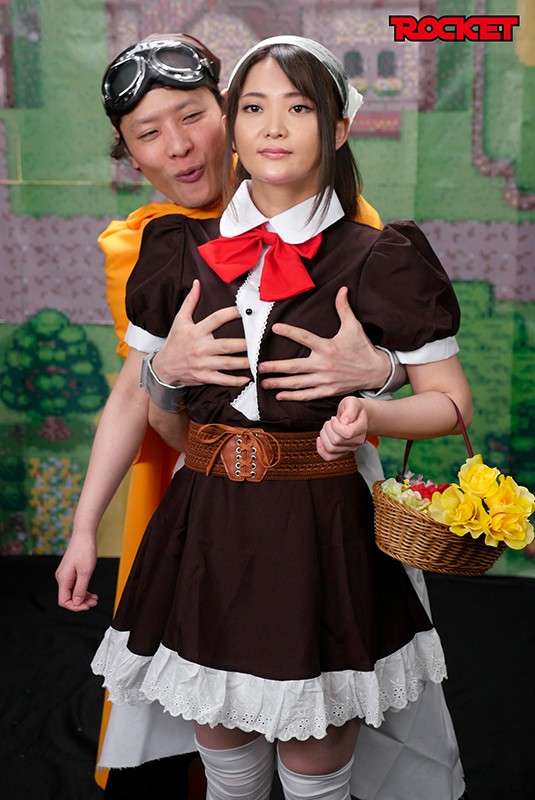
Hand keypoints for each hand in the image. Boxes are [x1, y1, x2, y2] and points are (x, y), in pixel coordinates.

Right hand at [55, 533, 97, 611]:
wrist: (84, 534)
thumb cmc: (84, 550)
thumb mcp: (85, 572)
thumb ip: (80, 589)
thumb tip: (77, 602)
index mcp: (63, 579)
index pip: (64, 601)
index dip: (75, 607)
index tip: (87, 606)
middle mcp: (62, 577)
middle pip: (68, 597)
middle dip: (81, 602)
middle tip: (94, 602)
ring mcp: (65, 574)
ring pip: (72, 592)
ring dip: (83, 597)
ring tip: (95, 599)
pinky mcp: (70, 571)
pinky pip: (75, 585)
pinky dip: (83, 589)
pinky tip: (91, 592)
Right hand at [152, 279, 249, 386]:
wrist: (163, 367)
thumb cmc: (174, 342)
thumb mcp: (180, 320)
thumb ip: (190, 302)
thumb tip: (196, 283)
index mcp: (196, 331)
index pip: (217, 319)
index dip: (232, 313)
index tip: (245, 311)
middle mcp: (200, 347)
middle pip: (227, 345)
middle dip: (244, 344)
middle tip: (259, 340)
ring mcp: (202, 364)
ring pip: (227, 363)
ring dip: (244, 362)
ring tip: (258, 359)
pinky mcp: (203, 377)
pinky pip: (222, 379)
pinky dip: (235, 380)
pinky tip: (247, 378)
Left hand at [257, 287, 390, 400]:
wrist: (377, 372)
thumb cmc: (362, 348)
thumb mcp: (354, 327)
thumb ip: (344, 309)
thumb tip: (342, 289)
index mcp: (328, 347)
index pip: (305, 338)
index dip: (290, 332)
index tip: (275, 328)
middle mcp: (324, 365)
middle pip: (294, 367)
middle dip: (275, 367)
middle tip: (259, 367)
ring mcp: (325, 380)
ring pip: (297, 383)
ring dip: (279, 383)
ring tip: (264, 383)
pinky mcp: (328, 391)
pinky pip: (307, 395)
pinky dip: (293, 396)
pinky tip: (279, 395)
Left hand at [317, 396, 367, 460]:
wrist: (355, 415)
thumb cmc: (352, 408)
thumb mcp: (352, 402)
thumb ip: (350, 410)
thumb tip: (344, 421)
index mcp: (362, 428)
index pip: (347, 434)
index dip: (336, 426)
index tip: (334, 418)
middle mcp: (358, 441)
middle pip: (336, 441)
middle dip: (327, 428)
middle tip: (330, 421)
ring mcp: (350, 448)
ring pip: (331, 448)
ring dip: (324, 436)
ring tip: (328, 427)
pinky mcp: (342, 452)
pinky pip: (329, 457)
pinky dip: (321, 449)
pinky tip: (320, 439)